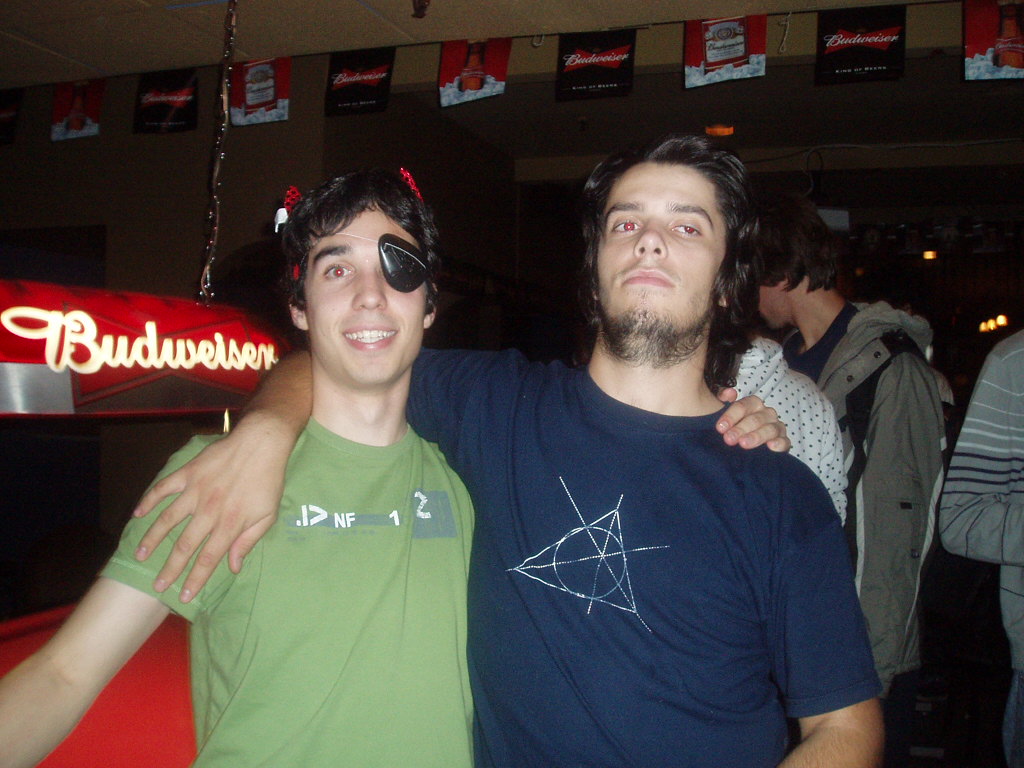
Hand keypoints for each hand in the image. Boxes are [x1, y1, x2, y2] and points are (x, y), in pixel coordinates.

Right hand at [132, 415, 288, 601]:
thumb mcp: (268, 514)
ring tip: (141, 556)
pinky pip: (164, 488)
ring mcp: (196, 490)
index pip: (208, 559)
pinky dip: (149, 500)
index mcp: (230, 523)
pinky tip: (138, 513)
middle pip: (185, 546)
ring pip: (167, 519)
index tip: (183, 597)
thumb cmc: (268, 480)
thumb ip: (248, 541)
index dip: (195, 580)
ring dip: (152, 539)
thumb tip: (233, 567)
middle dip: (170, 569)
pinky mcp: (188, 472)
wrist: (261, 443)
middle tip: (157, 586)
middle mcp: (209, 511)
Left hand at [716, 389, 789, 451]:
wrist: (749, 442)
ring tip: (743, 444)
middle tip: (728, 439)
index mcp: (753, 404)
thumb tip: (728, 393)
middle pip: (755, 419)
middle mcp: (767, 413)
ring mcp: (777, 427)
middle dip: (740, 429)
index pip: (742, 406)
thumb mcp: (727, 411)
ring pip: (770, 429)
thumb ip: (723, 396)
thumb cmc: (736, 425)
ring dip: (756, 436)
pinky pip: (784, 441)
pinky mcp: (783, 441)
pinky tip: (770, 446)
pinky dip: (779, 443)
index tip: (720, 428)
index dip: (731, 416)